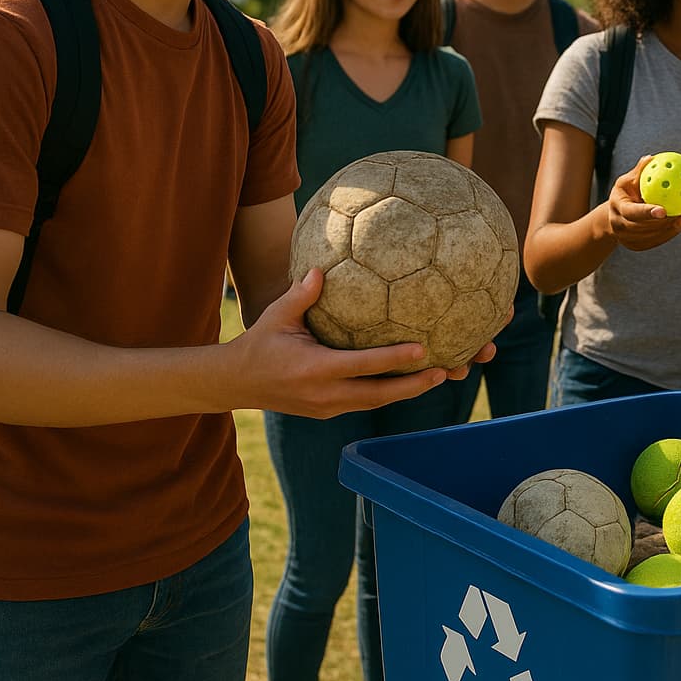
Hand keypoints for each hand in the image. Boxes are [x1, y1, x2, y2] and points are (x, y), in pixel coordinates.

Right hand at [227, 268, 471, 418]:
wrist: (235, 383)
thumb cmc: (259, 343)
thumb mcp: (276, 315)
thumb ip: (301, 294)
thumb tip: (320, 268)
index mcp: (315, 369)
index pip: (364, 366)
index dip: (395, 359)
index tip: (423, 350)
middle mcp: (325, 394)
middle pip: (379, 394)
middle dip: (414, 385)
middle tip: (446, 371)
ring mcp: (326, 407)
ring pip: (375, 401)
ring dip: (407, 392)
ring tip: (438, 376)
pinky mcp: (326, 412)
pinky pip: (363, 402)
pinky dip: (387, 393)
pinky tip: (408, 381)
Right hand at [607, 154, 680, 250]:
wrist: (612, 217)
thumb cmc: (624, 193)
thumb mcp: (627, 181)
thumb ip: (640, 172)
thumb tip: (652, 158)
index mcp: (618, 208)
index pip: (632, 212)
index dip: (647, 212)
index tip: (664, 210)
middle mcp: (619, 226)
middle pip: (643, 227)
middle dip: (663, 223)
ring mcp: (626, 239)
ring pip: (651, 236)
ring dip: (669, 229)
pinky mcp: (635, 246)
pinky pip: (654, 242)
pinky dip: (668, 234)